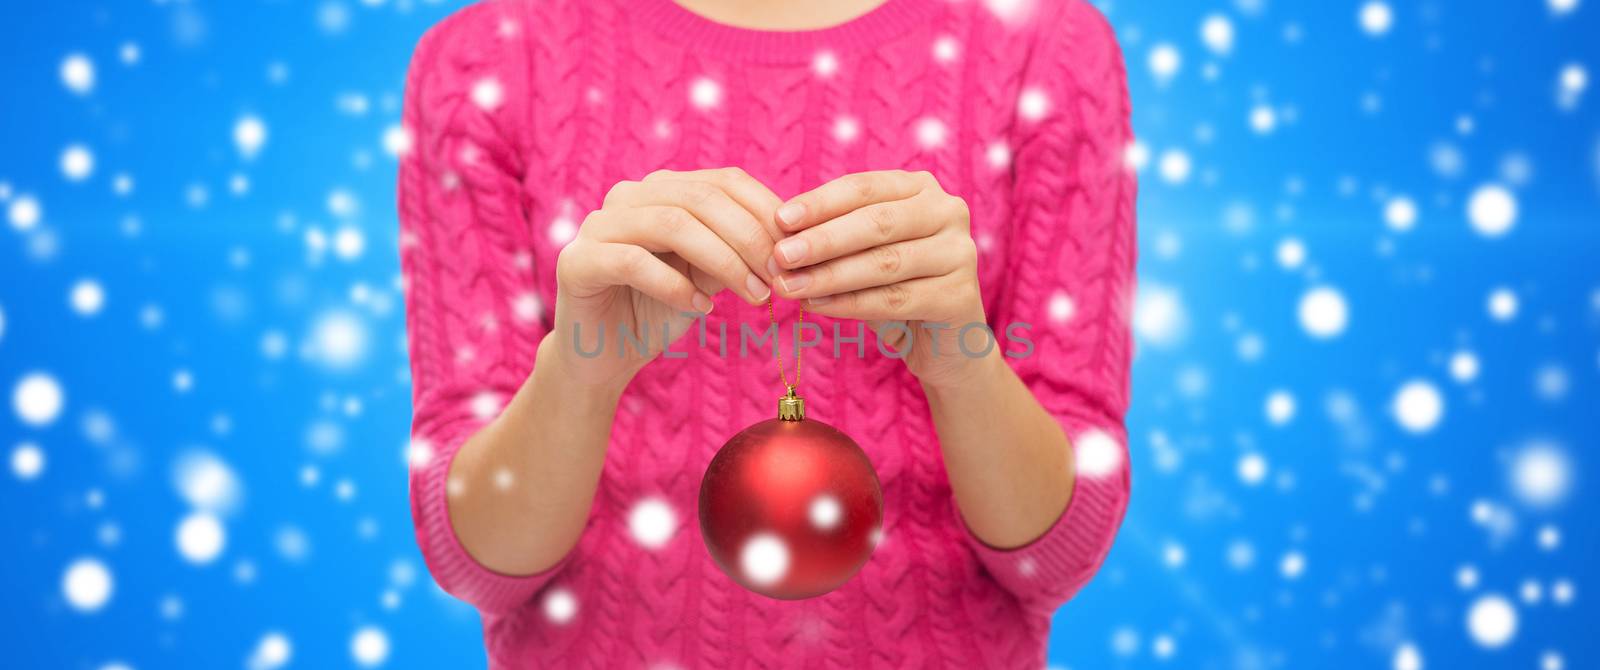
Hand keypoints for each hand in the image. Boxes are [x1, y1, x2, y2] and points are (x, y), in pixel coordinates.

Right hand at [550, 168, 781, 390]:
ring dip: (724, 261)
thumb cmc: (659, 311)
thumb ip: (737, 253)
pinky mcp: (577, 261)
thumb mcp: (708, 277)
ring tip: (754, 296)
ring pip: (673, 224)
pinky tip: (700, 310)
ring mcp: (598, 225)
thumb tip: (791, 242)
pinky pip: (635, 262)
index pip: (725, 181)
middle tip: (780, 278)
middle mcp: (628, 196)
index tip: (798, 251)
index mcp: (662, 189)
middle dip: (751, 239)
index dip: (767, 211)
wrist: (602, 356)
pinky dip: (676, 287)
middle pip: (702, 199)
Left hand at [769, 170, 993, 389]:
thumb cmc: (893, 288)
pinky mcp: (962, 296)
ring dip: (830, 275)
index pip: (863, 188)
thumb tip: (779, 234)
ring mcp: (960, 252)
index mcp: (920, 188)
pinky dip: (851, 304)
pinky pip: (896, 299)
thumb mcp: (862, 254)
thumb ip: (831, 238)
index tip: (779, 220)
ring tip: (790, 287)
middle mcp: (948, 212)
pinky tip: (818, 306)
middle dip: (823, 240)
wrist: (944, 343)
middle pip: (876, 222)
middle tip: (781, 256)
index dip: (820, 203)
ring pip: (884, 263)